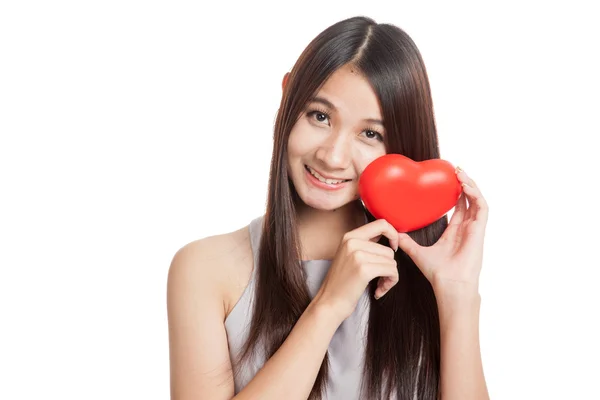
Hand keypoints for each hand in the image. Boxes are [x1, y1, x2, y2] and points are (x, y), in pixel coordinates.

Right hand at [313, 219, 399, 320]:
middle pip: (389, 250)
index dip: (393, 234)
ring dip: (390, 276)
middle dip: (389, 266)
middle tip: (381, 278)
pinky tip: (379, 290)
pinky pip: (391, 271)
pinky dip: (390, 282)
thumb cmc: (342, 283)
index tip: (393, 248)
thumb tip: (388, 233)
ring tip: (378, 285)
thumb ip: (365, 243)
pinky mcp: (364, 269)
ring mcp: (357, 255)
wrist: (329, 303)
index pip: (381, 223)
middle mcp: (353, 242)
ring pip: (392, 261)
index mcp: (349, 236)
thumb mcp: (349, 255)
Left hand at [396, 167, 488, 291]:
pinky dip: (476, 195)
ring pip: (477, 200)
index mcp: (455, 231)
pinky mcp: (480, 231)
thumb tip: (393, 232)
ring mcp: (475, 229)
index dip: (455, 192)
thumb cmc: (437, 273)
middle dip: (464, 183)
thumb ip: (406, 242)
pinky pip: (482, 208)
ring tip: (460, 173)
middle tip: (454, 169)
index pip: (458, 207)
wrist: (449, 285)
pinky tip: (465, 186)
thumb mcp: (417, 252)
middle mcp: (467, 228)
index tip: (447, 178)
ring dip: (471, 185)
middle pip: (469, 200)